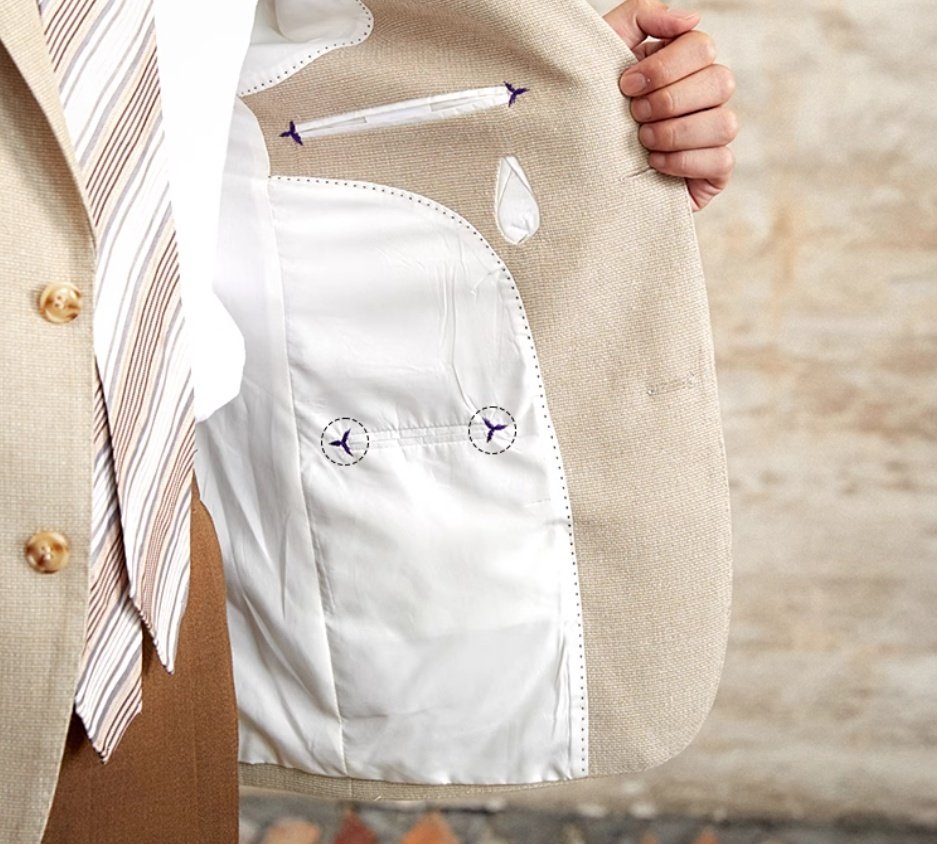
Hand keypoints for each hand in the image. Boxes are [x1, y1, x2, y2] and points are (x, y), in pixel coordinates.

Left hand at [604, 0, 736, 210]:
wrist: (580, 161)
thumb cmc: (594, 104)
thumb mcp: (606, 49)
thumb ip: (641, 16)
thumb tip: (691, 18)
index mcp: (685, 62)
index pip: (701, 47)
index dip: (664, 67)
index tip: (625, 85)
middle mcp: (706, 94)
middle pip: (720, 82)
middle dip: (669, 101)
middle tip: (634, 114)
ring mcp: (713, 133)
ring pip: (724, 123)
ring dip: (676, 132)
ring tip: (643, 140)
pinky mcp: (713, 170)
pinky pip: (721, 160)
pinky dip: (684, 161)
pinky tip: (654, 163)